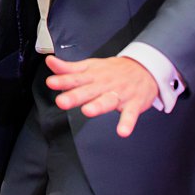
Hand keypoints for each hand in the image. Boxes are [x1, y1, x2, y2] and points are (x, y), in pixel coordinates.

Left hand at [43, 54, 157, 136]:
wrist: (145, 68)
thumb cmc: (113, 70)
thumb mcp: (90, 66)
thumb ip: (69, 68)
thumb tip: (50, 62)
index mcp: (92, 76)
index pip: (75, 78)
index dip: (63, 80)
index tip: (51, 82)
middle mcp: (104, 84)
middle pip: (88, 91)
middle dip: (75, 96)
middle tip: (62, 101)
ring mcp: (119, 94)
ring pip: (107, 101)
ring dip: (98, 106)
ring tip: (88, 111)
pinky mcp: (133, 104)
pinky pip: (130, 114)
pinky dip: (127, 123)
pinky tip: (123, 131)